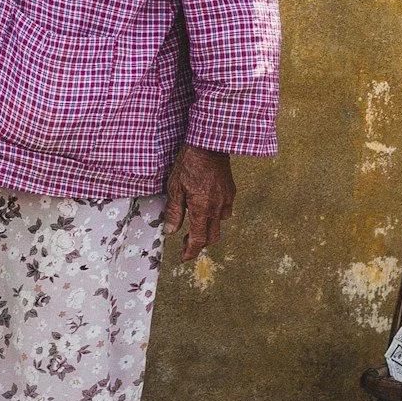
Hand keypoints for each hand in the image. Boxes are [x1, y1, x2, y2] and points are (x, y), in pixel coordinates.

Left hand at [163, 145, 233, 262]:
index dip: (191, 251)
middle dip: (199, 243)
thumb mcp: (175, 186)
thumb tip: (170, 231)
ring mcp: (226, 199)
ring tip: (195, 222)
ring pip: (220, 224)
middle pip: (212, 236)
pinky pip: (225, 210)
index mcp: (202, 208)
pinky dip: (215, 214)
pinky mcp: (231, 191)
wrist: (209, 143)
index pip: (198, 239)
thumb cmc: (189, 163)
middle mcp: (217, 207)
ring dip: (208, 228)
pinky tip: (206, 206)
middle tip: (186, 241)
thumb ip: (174, 211)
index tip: (184, 257)